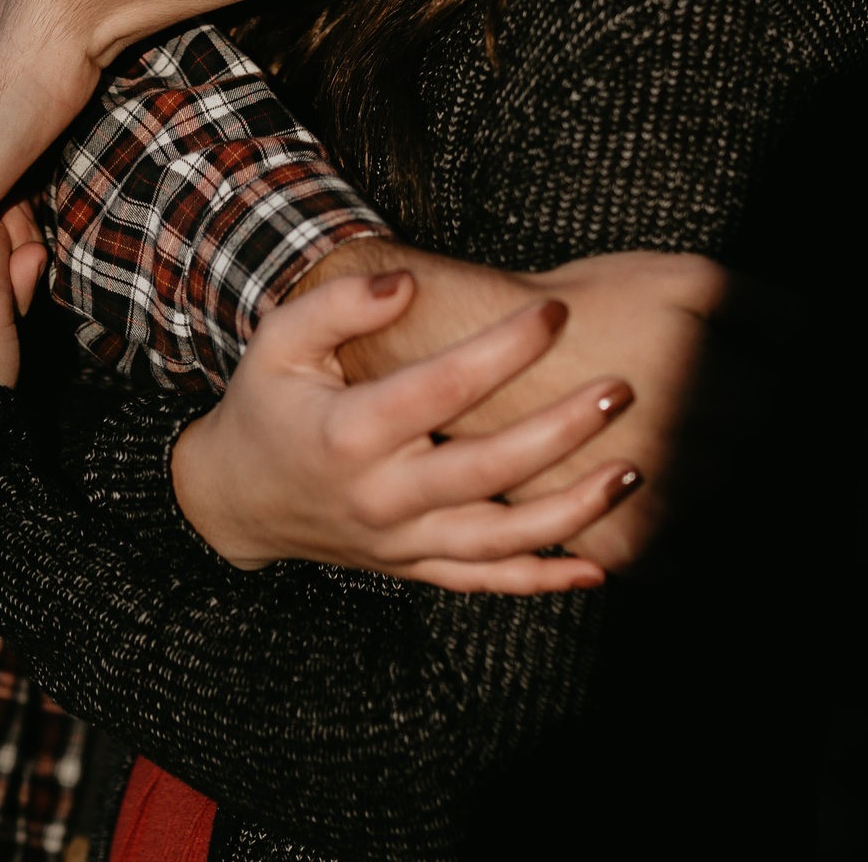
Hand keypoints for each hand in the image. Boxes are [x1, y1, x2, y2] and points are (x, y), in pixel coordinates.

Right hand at [169, 270, 645, 593]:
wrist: (237, 499)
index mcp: (348, 433)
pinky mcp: (414, 567)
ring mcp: (401, 541)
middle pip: (487, 468)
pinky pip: (486, 582)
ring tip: (630, 471)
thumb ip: (338, 305)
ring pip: (500, 539)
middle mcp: (380, 496)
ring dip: (573, 511)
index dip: (504, 348)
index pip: (442, 388)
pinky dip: (543, 581)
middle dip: (562, 429)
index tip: (553, 311)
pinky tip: (597, 568)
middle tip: (621, 389)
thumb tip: (407, 284)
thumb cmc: (266, 406)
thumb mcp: (278, 341)